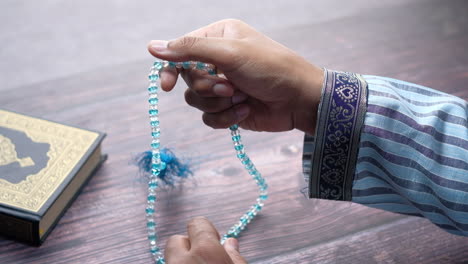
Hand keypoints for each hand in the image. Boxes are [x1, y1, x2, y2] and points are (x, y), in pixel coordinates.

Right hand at [148, 19, 322, 133]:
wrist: (299, 100)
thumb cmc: (271, 68)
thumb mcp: (230, 52)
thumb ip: (190, 49)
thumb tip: (152, 47)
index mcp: (217, 37)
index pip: (181, 51)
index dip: (171, 69)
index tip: (167, 86)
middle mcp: (217, 60)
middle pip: (187, 79)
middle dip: (208, 88)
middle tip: (230, 87)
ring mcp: (223, 86)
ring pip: (196, 101)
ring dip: (219, 104)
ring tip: (242, 98)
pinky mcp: (229, 108)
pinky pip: (210, 118)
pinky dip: (227, 117)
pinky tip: (246, 111)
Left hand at [165, 217, 246, 263]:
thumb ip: (235, 258)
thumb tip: (230, 243)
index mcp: (205, 252)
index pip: (197, 223)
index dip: (206, 231)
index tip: (215, 243)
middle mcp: (181, 260)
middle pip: (175, 240)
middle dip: (188, 246)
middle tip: (204, 258)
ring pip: (170, 256)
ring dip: (181, 258)